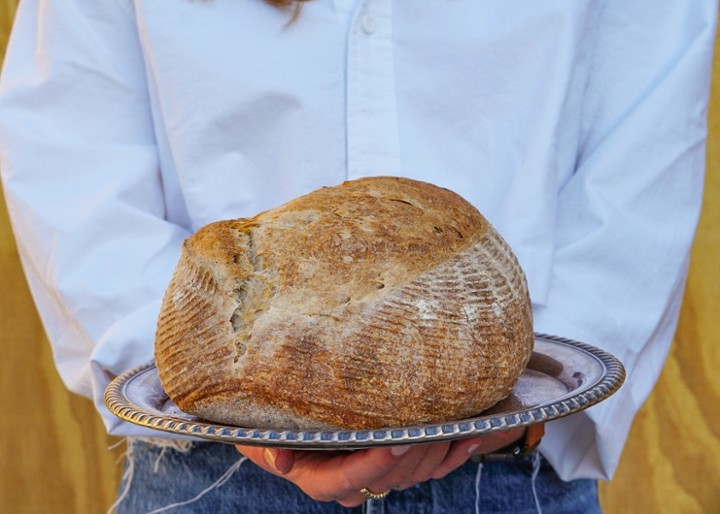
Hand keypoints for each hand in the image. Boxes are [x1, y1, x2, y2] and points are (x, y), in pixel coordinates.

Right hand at [235, 428, 522, 506]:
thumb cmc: (273, 426)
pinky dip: (453, 456)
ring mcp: (378, 476)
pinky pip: (431, 469)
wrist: (289, 428)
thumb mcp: (262, 435)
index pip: (353, 477)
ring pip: (414, 476)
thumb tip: (284, 460)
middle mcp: (354, 483)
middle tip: (432, 426)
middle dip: (413, 454)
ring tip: (454, 425)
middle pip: (391, 478)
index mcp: (323, 480)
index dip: (376, 464)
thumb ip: (271, 447)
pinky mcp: (396, 466)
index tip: (394, 442)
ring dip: (436, 453)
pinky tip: (470, 435)